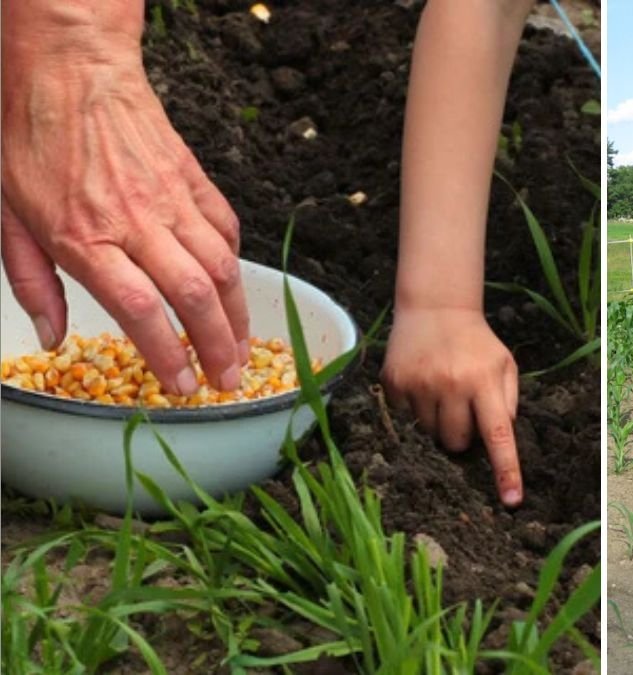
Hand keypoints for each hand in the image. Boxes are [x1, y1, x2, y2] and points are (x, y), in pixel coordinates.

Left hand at [1, 6, 247, 394]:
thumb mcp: (4, 216)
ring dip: (238, 315)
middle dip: (219, 346)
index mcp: (84, 236)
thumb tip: (51, 337)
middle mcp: (136, 221)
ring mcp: (171, 199)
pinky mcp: (192, 179)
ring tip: (243, 348)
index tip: (181, 386)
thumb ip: (29, 282)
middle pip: (194, 295)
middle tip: (229, 381)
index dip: (168, 354)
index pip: (140, 308)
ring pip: (223, 267)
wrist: (67, 68)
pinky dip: (236, 264)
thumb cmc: (28, 137)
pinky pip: (226, 229)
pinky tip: (233, 288)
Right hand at [380, 307, 521, 506]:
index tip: (511, 501)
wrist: (435, 308)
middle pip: (455, 442)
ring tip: (440, 392)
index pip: (498, 434)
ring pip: (428, 434)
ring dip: (437, 422)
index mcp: (483, 381)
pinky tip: (421, 384)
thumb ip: (508, 403)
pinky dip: (414, 409)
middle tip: (462, 409)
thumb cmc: (476, 342)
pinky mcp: (393, 383)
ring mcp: (418, 384)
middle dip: (461, 435)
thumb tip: (500, 441)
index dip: (505, 470)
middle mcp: (450, 384)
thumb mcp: (504, 365)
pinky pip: (405, 418)